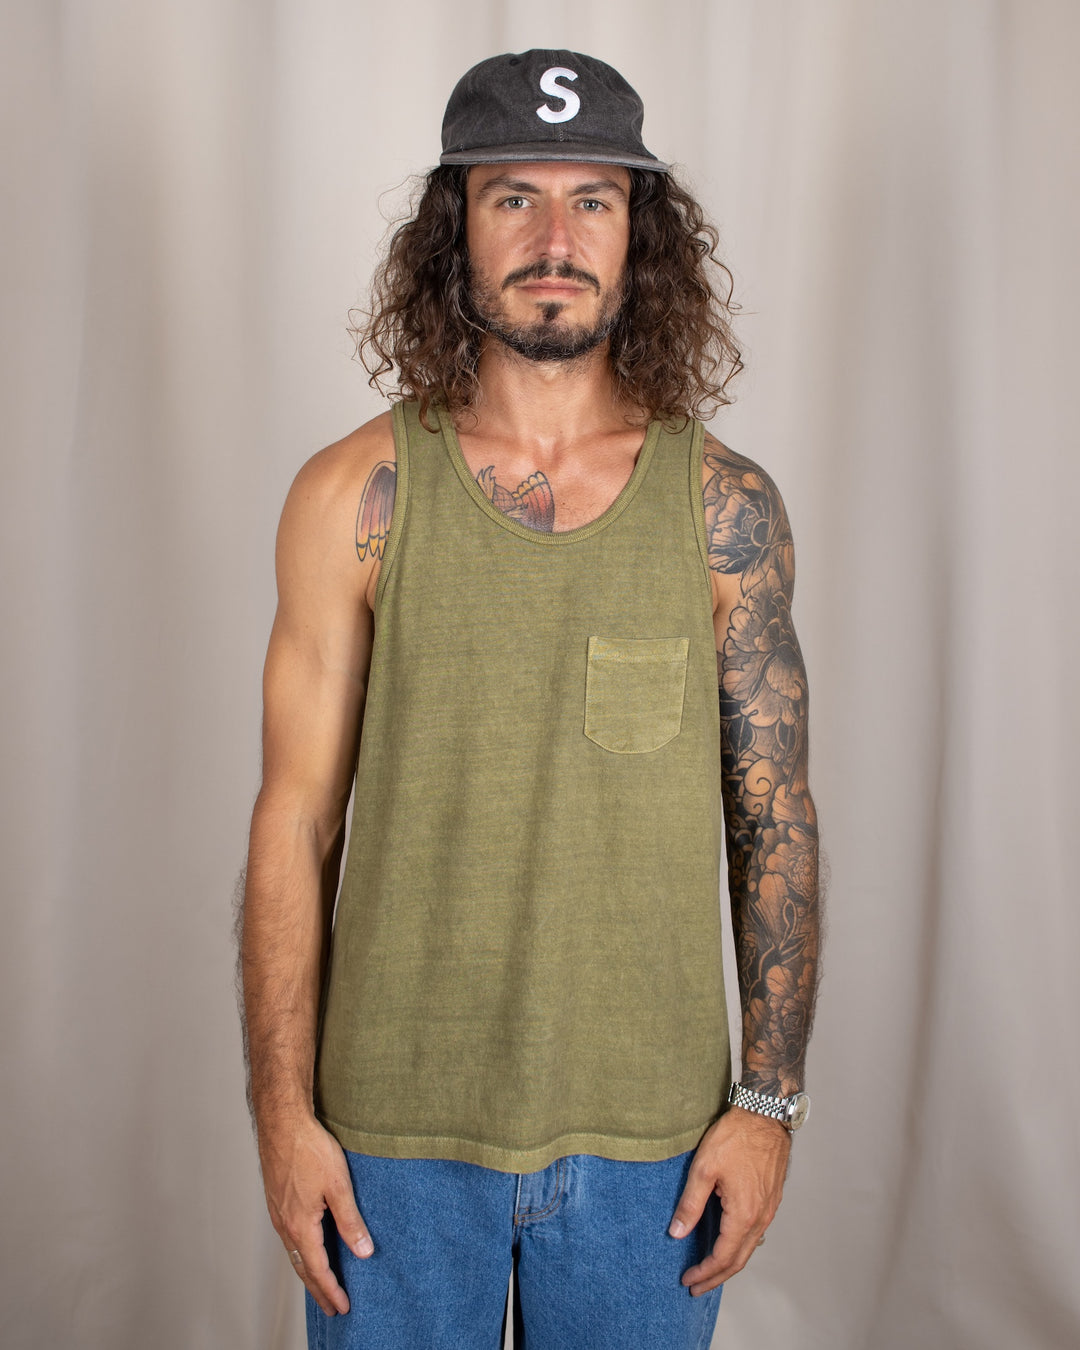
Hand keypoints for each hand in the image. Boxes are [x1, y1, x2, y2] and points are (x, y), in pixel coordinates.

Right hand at [258, 1112, 373, 1314]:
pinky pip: (288, 1236)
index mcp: (300, 1225)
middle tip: (332, 1307)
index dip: (331, 1289)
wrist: (282, 1122)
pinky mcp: (277, 1200)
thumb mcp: (339, 1185)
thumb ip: (350, 1220)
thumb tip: (364, 1252)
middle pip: (302, 1267)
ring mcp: (278, 1212)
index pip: (317, 1268)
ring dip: (308, 1271)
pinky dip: (300, 1252)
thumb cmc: (309, 1149)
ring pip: (293, 1252)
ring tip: (321, 1283)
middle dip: (318, 1289)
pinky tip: (308, 1247)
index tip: (342, 1307)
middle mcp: (285, 1224)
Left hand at [668, 1107, 790, 1295]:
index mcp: (743, 1214)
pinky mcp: (772, 1198)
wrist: (765, 1115)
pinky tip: (730, 1242)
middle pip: (739, 1260)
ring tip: (711, 1271)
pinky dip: (741, 1247)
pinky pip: (757, 1233)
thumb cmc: (735, 1137)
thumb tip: (677, 1233)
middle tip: (696, 1287)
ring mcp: (769, 1209)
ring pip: (750, 1248)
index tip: (687, 1279)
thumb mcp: (704, 1168)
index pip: (723, 1257)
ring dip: (730, 1264)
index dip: (704, 1272)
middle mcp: (760, 1217)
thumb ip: (690, 1204)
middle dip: (716, 1277)